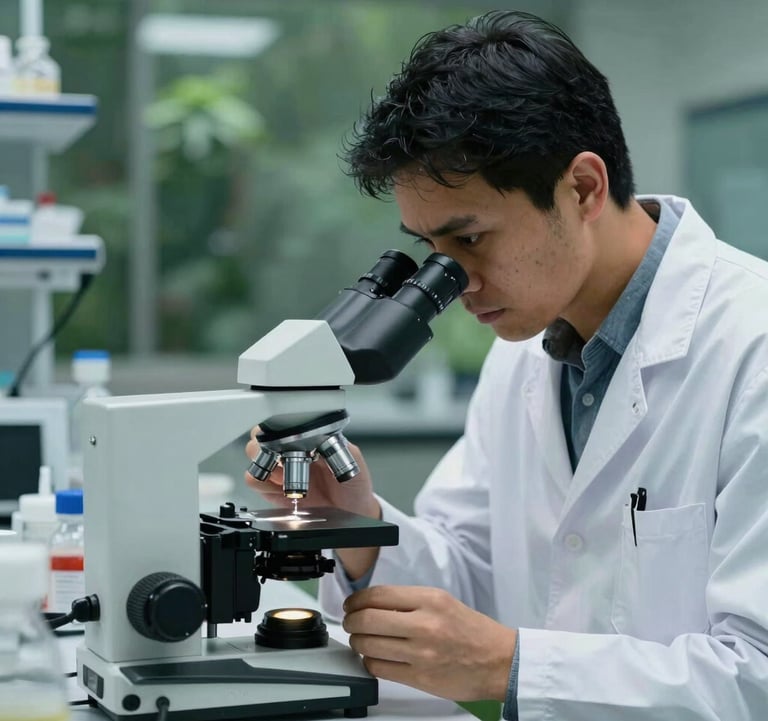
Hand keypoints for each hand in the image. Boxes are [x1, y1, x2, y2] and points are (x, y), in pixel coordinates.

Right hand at [244, 427, 379, 517]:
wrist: (351, 510)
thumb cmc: (352, 482)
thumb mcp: (352, 458)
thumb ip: (340, 445)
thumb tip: (323, 437)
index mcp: (307, 436)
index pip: (282, 421)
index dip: (280, 429)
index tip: (289, 440)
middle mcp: (289, 449)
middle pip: (260, 433)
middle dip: (267, 444)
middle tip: (284, 458)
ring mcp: (279, 468)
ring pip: (252, 454)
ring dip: (266, 464)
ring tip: (285, 476)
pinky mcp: (272, 489)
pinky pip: (254, 480)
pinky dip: (263, 483)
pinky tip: (281, 487)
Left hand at [343, 585, 516, 702]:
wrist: (498, 661)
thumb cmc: (471, 631)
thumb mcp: (442, 602)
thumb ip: (409, 601)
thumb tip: (372, 603)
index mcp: (430, 600)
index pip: (378, 595)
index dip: (357, 600)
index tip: (351, 604)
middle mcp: (424, 624)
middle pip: (367, 620)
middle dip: (351, 621)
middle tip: (351, 622)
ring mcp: (421, 653)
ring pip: (368, 645)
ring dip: (358, 642)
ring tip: (362, 640)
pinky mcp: (419, 677)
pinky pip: (379, 668)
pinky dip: (370, 661)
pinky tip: (375, 657)